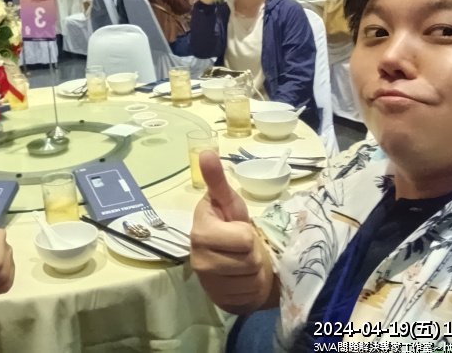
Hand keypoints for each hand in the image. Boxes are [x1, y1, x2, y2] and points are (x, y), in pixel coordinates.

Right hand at [189, 151, 274, 312]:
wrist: (235, 260)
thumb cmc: (232, 226)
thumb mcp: (230, 203)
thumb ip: (217, 180)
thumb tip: (206, 151)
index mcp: (200, 231)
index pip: (243, 238)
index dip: (245, 233)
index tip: (234, 228)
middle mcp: (198, 259)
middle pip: (249, 260)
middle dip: (252, 254)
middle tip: (243, 249)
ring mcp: (207, 283)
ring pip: (251, 280)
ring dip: (254, 272)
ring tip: (243, 263)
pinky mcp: (218, 301)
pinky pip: (249, 297)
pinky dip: (251, 289)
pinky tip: (242, 280)